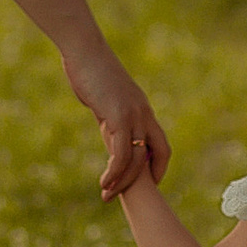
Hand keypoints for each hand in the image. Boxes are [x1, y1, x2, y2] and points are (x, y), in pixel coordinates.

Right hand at [67, 47, 170, 201]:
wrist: (85, 50)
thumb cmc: (90, 70)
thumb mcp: (106, 97)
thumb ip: (111, 113)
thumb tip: (108, 125)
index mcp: (143, 109)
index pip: (161, 144)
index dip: (159, 166)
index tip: (150, 183)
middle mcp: (144, 113)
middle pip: (155, 155)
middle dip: (142, 180)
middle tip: (124, 196)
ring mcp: (134, 115)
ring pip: (136, 159)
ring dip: (122, 181)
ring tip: (107, 195)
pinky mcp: (119, 116)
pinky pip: (121, 153)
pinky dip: (114, 172)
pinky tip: (103, 182)